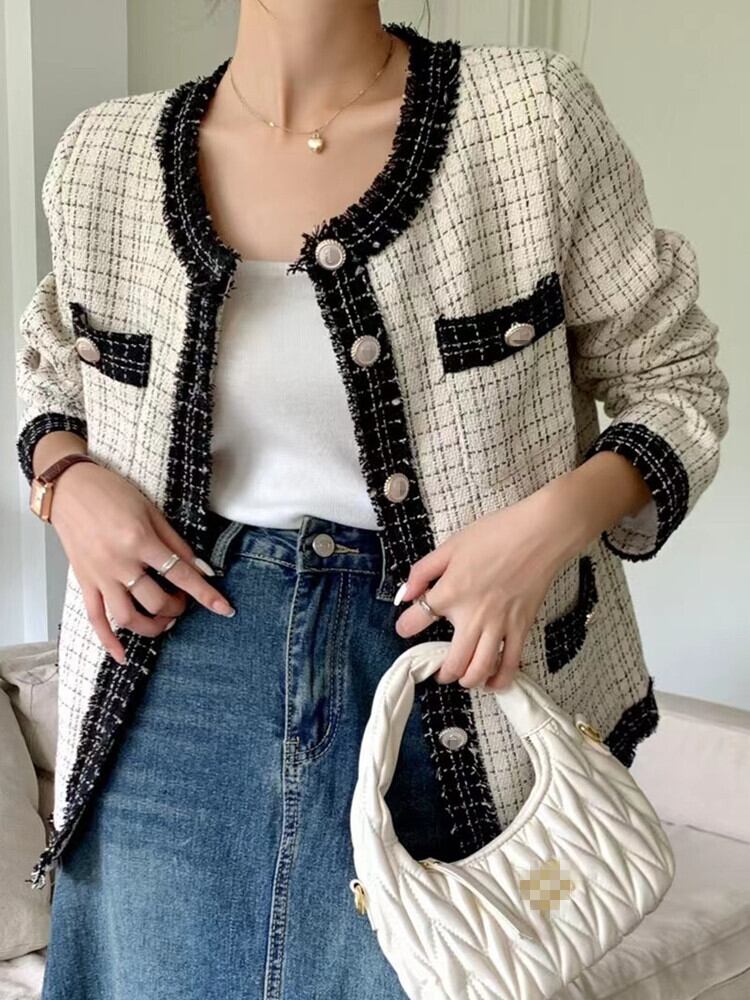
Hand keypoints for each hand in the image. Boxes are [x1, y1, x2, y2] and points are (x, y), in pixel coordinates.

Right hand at [49, 460, 235, 664]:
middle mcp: (120, 562)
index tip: (224, 609)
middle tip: (182, 601)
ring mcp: (100, 576)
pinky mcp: (84, 582)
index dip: (206, 594)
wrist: (69, 488)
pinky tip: (123, 655)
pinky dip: (108, 641)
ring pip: (127, 617)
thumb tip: (203, 569)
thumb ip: (177, 543)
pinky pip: (95, 619)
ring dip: (151, 627)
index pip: (181, 575)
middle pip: (155, 601)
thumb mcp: (151, 511)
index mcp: (140, 540)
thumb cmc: (111, 494)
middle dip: (177, 608)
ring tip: (164, 621)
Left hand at [393, 485, 578, 691]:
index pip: (416, 621)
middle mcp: (472, 616)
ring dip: (468, 680)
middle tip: (439, 670)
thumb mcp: (451, 545)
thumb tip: (406, 593)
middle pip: (452, 662)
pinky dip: (500, 680)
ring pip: (480, 670)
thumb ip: (423, 571)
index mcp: (450, 592)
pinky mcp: (522, 628)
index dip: (405, 627)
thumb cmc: (496, 534)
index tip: (405, 628)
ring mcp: (499, 625)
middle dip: (442, 673)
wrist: (540, 534)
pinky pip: (511, 664)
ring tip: (463, 677)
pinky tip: (493, 681)